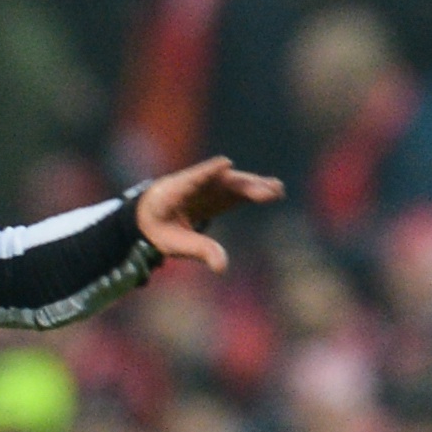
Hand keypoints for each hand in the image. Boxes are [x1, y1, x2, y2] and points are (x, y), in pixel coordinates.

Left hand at [136, 157, 285, 273]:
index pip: (193, 180)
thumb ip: (199, 251)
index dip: (208, 172)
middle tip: (266, 192)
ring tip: (276, 190)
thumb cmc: (161, 228)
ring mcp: (210, 184)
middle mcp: (196, 182)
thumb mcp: (174, 243)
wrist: (155, 212)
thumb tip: (223, 268)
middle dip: (244, 185)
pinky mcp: (220, 190)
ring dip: (254, 185)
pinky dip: (256, 189)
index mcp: (174, 192)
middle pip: (222, 181)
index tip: (225, 164)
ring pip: (234, 182)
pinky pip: (239, 188)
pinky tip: (276, 191)